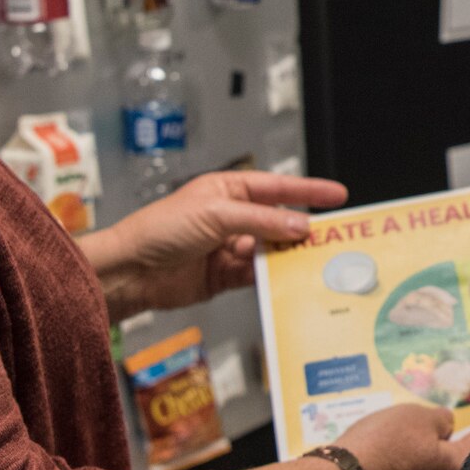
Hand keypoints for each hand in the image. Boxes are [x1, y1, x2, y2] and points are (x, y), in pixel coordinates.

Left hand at [85, 170, 346, 317]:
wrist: (131, 271)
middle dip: (303, 229)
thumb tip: (299, 224)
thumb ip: (260, 221)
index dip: (308, 190)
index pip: (277, 187)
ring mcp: (229, 247)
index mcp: (228, 189)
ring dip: (290, 257)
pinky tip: (289, 282)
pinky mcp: (225, 276)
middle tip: (334, 239)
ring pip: (271, 251)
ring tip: (316, 264)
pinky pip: (258, 276)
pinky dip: (273, 279)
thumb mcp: (215, 215)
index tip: (338, 195)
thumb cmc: (160, 229)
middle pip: (278, 221)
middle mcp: (232, 216)